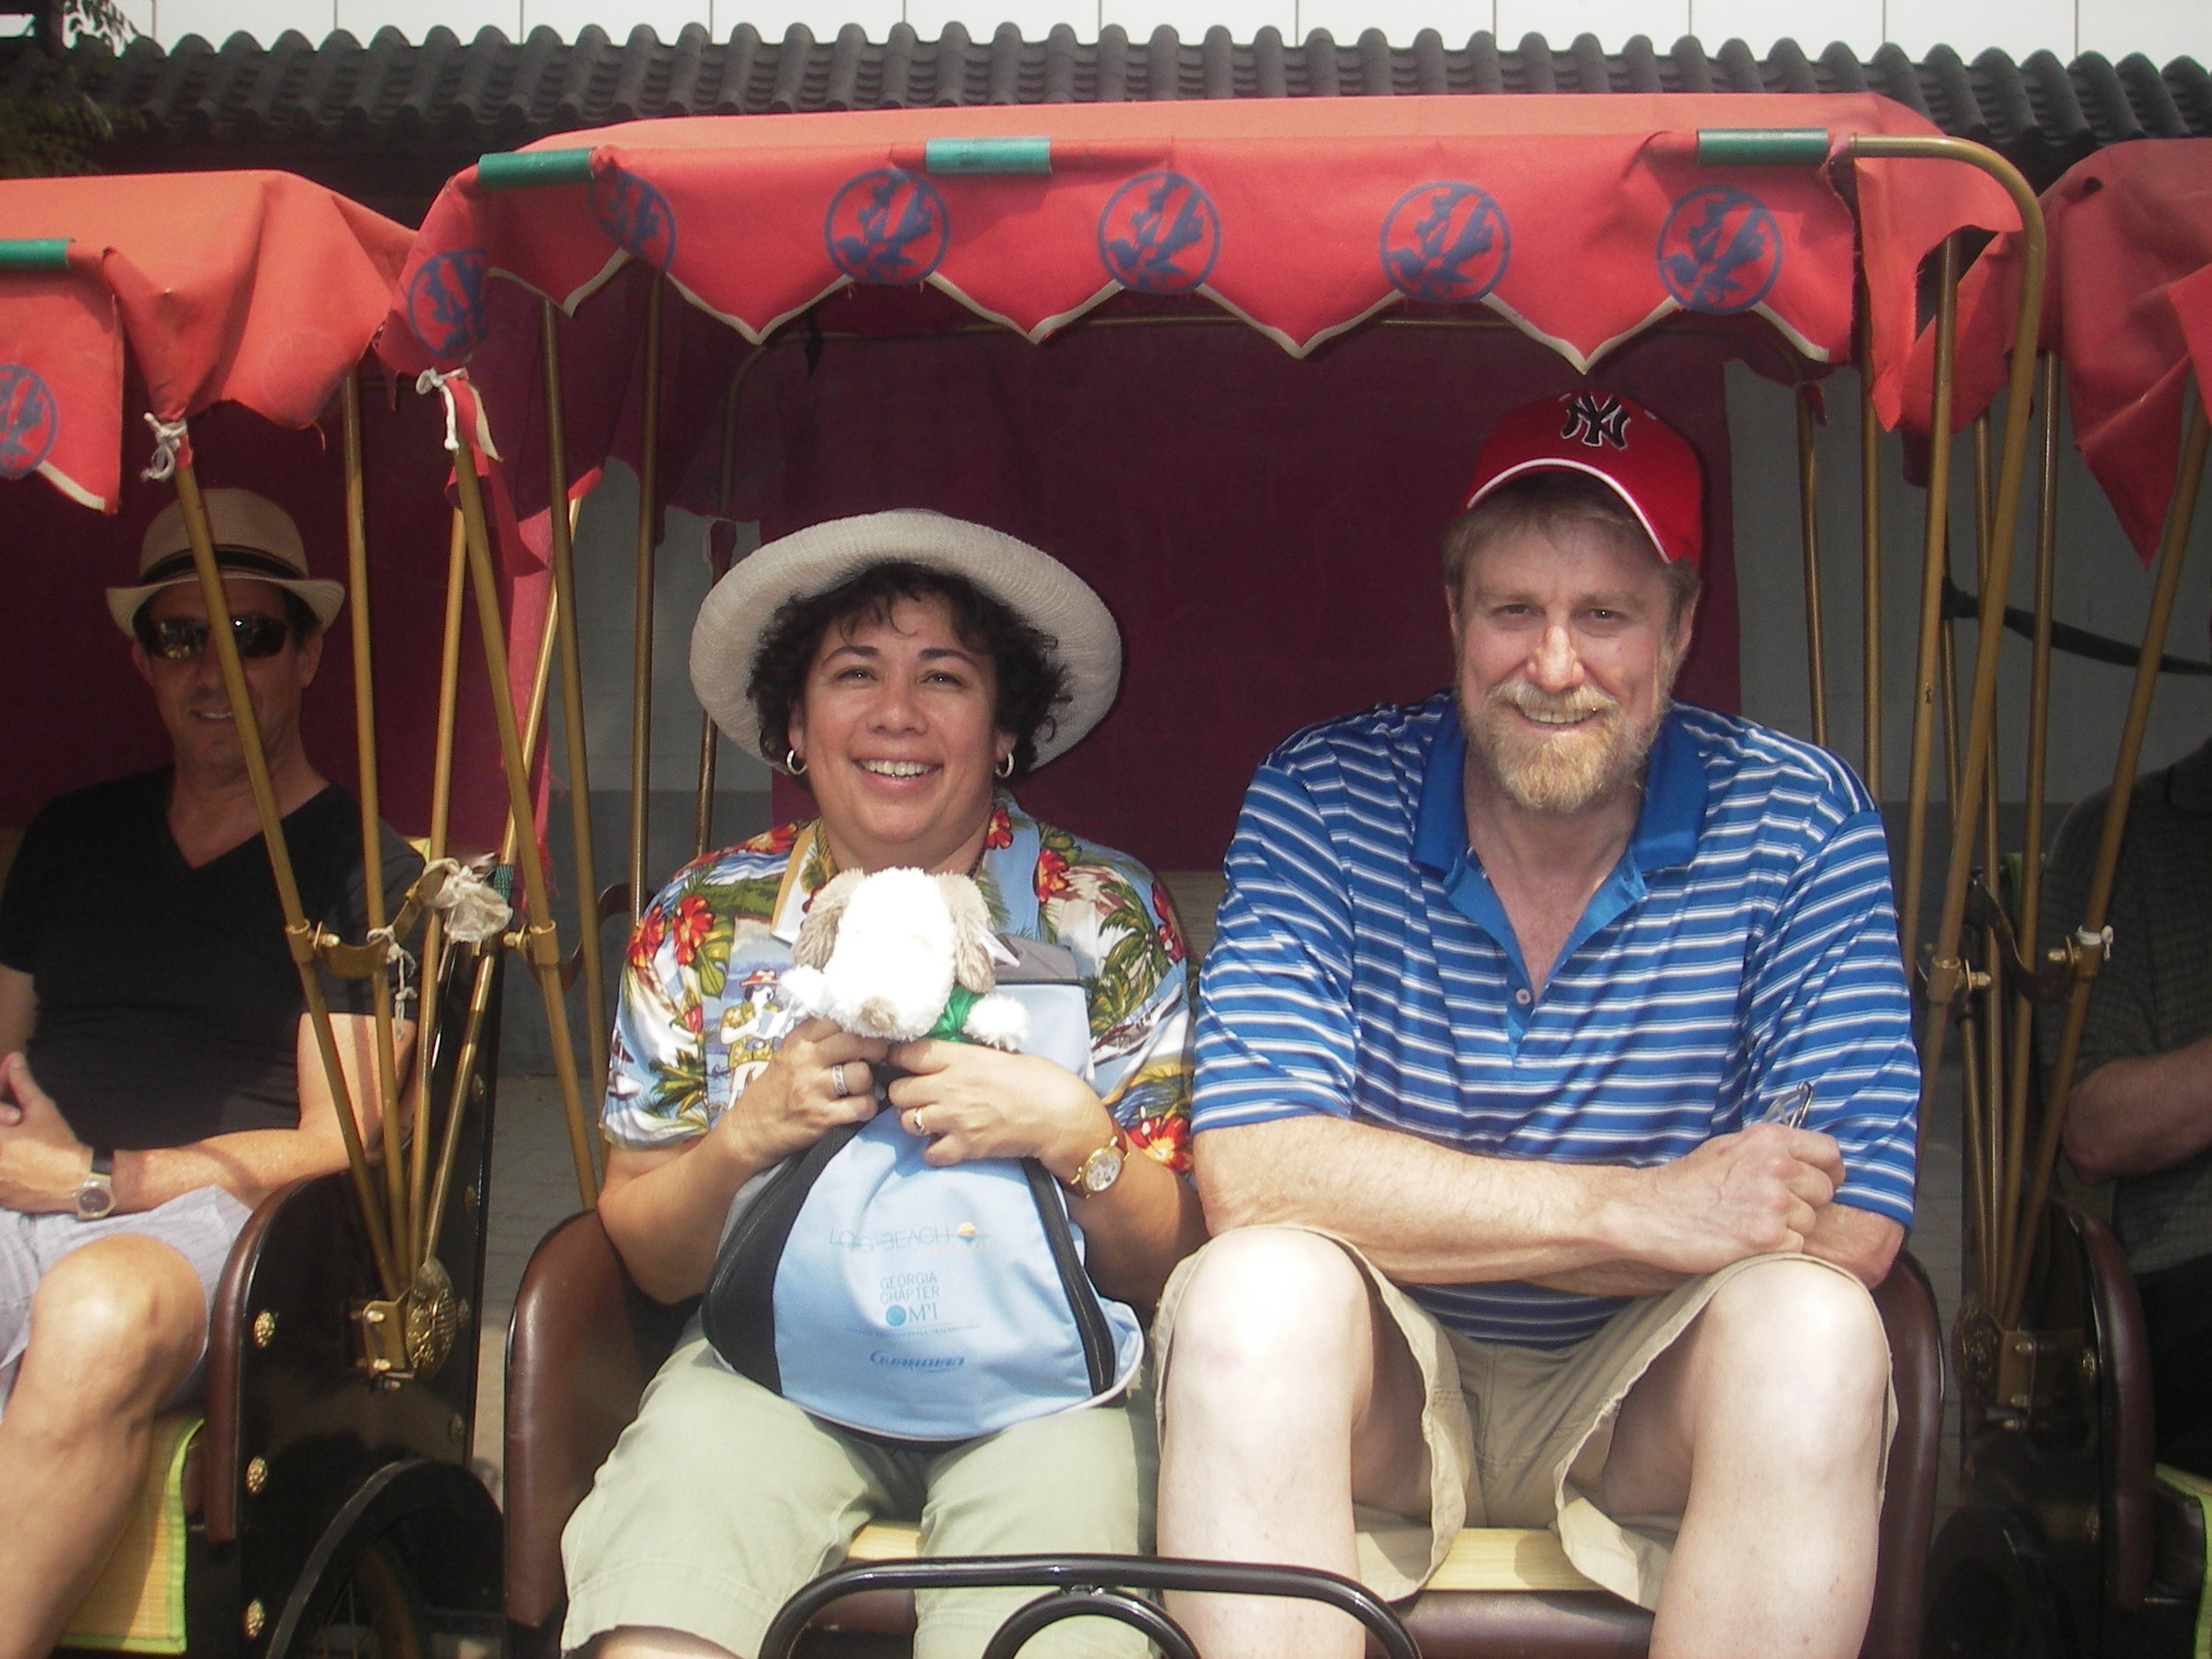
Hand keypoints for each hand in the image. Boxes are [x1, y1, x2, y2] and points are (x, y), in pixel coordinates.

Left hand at [0, 1052, 90, 1213]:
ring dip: (5, 1149)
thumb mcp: (42, 1110)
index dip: (2, 1113)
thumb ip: (21, 1084)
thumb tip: (14, 1059)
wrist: (82, 1183)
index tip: (15, 1117)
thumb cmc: (62, 1144)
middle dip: (4, 1126)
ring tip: (20, 1150)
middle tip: (18, 1126)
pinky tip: (20, 1165)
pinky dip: (6, 1169)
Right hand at [713, 1017, 887, 1168]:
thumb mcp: (788, 1055)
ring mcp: (813, 1089)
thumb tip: (859, 1029)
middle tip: (878, 1058)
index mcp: (798, 1041)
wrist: (750, 1130)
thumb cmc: (774, 1091)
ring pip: (861, 1075)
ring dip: (870, 1083)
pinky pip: (862, 1105)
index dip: (860, 1025)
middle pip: (855, 1042)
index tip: (870, 1033)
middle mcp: (805, 1060)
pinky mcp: (821, 1116)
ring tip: (863, 1089)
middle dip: (875, 1049)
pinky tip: (860, 1108)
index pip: (838, 1020)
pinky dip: (868, 1107)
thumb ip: (816, 1040)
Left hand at [886, 1039, 1112, 1177]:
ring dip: (915, 1121)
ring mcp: (955, 1119)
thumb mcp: (996, 1055)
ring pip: (906, 1122)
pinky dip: (934, 1151)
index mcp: (960, 1058)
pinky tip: (947, 1143)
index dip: (899, 1058)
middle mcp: (950, 1087)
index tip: (903, 1063)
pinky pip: (929, 1153)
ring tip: (932, 1120)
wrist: (1059, 1114)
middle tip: (919, 1096)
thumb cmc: (1037, 1079)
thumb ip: (964, 1058)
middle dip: (904, 1094)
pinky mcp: (965, 1146)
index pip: (906, 1054)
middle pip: (898, 1091)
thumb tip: (944, 1059)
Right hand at [1621, 1124, 1843, 1274]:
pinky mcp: (1768, 1237)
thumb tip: (1807, 1161)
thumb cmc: (1686, 1184)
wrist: (1650, 1213)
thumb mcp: (1728, 1148)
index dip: (1828, 1172)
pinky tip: (1746, 1242)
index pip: (1829, 1152)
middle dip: (1804, 1204)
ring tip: (1749, 1226)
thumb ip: (1770, 1151)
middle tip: (1768, 1211)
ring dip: (1788, 1230)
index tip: (1814, 1184)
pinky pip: (1796, 1248)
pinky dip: (1776, 1251)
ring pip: (1810, 1223)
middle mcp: (1776, 1166)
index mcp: (1769, 1140)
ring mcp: (1774, 1202)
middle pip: (1824, 1191)